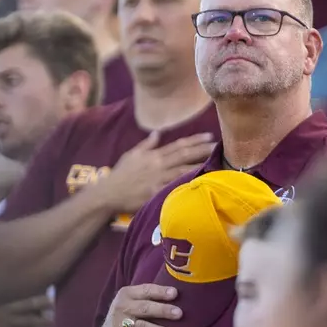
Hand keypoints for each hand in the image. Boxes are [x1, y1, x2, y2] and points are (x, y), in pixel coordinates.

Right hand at [0, 294, 52, 326]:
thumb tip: (12, 290)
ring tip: (54, 322)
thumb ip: (0, 297)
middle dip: (44, 306)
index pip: (23, 297)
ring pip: (30, 322)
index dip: (37, 296)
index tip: (49, 294)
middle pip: (29, 307)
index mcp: (4, 302)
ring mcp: (8, 325)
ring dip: (43, 323)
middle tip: (55, 305)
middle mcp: (8, 312)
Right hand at [94, 283, 182, 326]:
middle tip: (180, 314)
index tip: (175, 293)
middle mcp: (122, 308)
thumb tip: (179, 295)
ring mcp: (120, 326)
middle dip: (163, 310)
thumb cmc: (127, 316)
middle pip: (145, 308)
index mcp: (127, 294)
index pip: (145, 290)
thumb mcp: (133, 302)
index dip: (160, 292)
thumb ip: (150, 297)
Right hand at [100, 131, 217, 213]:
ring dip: (200, 166)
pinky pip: (174, 187)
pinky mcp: (156, 192)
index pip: (178, 145)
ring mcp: (158, 179)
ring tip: (216, 163)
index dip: (195, 140)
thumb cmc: (119, 175)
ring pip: (183, 170)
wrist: (107, 194)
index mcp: (153, 155)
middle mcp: (158, 164)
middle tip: (218, 146)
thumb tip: (158, 133)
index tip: (209, 136)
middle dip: (203, 150)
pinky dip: (187, 184)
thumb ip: (146, 145)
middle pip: (184, 155)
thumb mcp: (131, 155)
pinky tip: (200, 183)